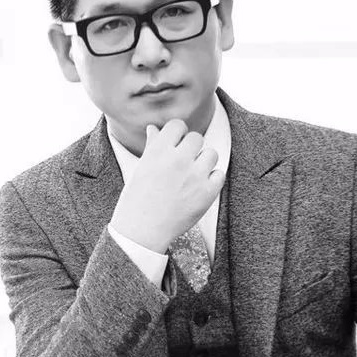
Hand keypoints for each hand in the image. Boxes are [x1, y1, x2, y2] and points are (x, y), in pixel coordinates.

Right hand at [110, 119, 224, 252]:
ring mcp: (194, 176)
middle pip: (196, 138)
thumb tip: (154, 128)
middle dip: (191, 148)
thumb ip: (152, 146)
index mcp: (158, 150)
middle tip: (184, 162)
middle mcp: (178, 159)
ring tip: (193, 175)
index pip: (178, 125)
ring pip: (211, 154)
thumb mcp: (141, 168)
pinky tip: (200, 187)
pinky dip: (212, 179)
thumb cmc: (137, 199)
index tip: (177, 143)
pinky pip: (219, 174)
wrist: (142, 230)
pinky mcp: (207, 192)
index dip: (178, 133)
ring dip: (204, 162)